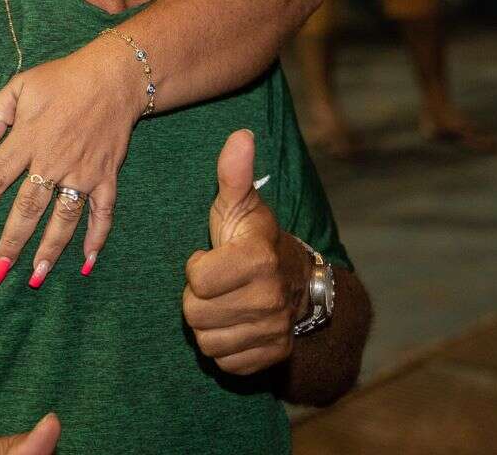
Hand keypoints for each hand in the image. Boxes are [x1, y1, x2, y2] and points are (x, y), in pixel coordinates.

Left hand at [0, 37, 133, 285]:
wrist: (114, 77)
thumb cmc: (62, 79)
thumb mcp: (20, 85)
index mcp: (28, 138)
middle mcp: (53, 160)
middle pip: (28, 209)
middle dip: (11, 242)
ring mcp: (83, 171)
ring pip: (64, 219)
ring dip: (49, 250)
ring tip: (35, 277)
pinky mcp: (107, 176)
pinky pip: (103, 213)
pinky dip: (96, 238)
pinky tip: (86, 262)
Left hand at [182, 130, 309, 374]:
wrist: (300, 285)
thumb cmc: (256, 241)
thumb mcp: (241, 206)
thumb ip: (233, 174)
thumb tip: (240, 134)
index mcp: (258, 260)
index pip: (197, 278)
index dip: (197, 268)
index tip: (212, 258)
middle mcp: (269, 299)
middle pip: (195, 314)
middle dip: (198, 299)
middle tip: (217, 284)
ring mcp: (273, 331)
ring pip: (207, 342)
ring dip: (209, 324)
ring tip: (225, 303)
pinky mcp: (272, 357)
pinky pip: (225, 362)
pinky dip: (225, 347)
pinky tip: (236, 325)